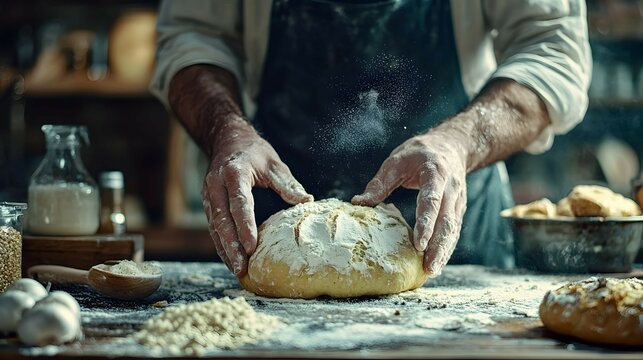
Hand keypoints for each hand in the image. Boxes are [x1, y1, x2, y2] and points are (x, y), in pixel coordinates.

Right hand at [202, 116, 313, 275]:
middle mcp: (216, 186)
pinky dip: (221, 244)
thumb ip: (286, 183)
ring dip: (224, 250)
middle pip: (222, 220)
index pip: (239, 204)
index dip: (245, 226)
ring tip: (236, 269)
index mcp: (234, 174)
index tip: (252, 246)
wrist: (227, 139)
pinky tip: (230, 259)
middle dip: (231, 246)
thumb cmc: (253, 152)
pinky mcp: (208, 203)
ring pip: (215, 227)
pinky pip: (214, 226)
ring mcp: (208, 195)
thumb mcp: (273, 162)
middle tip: (241, 267)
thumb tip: (306, 201)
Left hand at [352, 129, 467, 276]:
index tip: (419, 243)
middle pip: (447, 221)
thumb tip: (358, 203)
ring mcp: (458, 200)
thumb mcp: (397, 160)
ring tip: (431, 271)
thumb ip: (380, 182)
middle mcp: (451, 189)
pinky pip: (453, 231)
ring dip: (444, 251)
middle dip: (438, 246)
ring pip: (453, 229)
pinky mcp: (458, 209)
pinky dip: (446, 248)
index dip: (426, 223)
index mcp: (436, 173)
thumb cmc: (420, 153)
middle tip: (428, 268)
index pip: (432, 200)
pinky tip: (436, 263)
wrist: (452, 145)